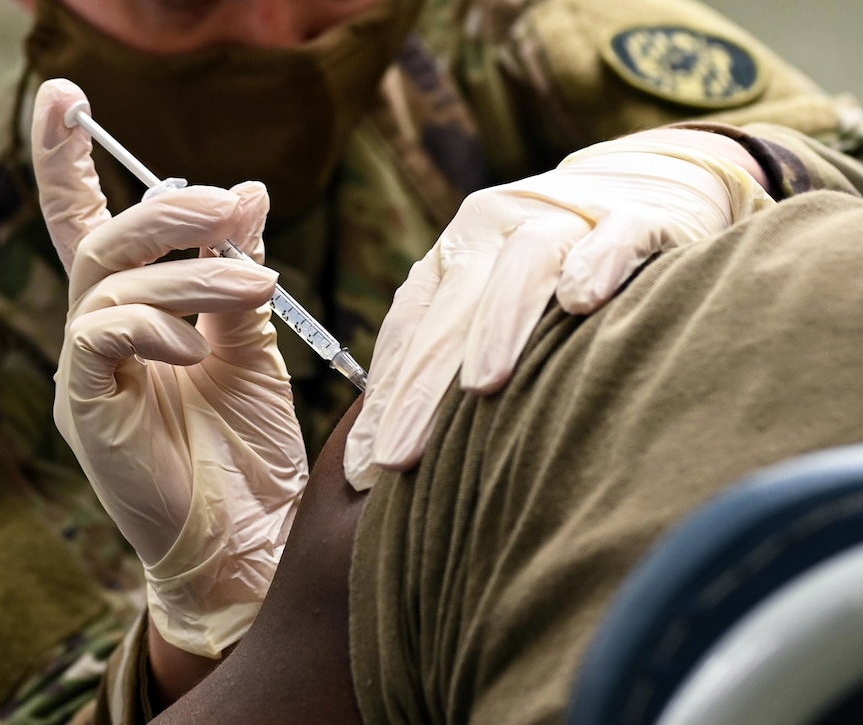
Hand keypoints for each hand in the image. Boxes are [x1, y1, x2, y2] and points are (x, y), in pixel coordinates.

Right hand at [32, 79, 307, 657]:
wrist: (248, 540)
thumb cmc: (246, 451)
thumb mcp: (251, 348)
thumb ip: (236, 274)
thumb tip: (248, 191)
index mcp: (134, 319)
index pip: (92, 228)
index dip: (70, 162)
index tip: (61, 94)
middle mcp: (99, 339)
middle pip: (101, 244)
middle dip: (164, 212)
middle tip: (230, 207)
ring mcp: (86, 376)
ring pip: (111, 285)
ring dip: (190, 272)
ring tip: (255, 284)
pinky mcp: (86, 410)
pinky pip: (100, 340)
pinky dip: (152, 325)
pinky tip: (194, 345)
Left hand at [346, 129, 773, 489]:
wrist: (652, 182)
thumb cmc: (562, 268)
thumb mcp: (496, 303)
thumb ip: (452, 361)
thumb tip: (393, 452)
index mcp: (457, 256)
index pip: (411, 329)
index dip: (387, 397)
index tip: (366, 468)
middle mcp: (498, 229)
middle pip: (451, 309)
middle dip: (421, 386)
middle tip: (398, 454)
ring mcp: (564, 217)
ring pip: (522, 263)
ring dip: (500, 324)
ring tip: (482, 387)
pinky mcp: (636, 215)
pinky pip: (612, 235)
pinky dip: (596, 261)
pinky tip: (582, 301)